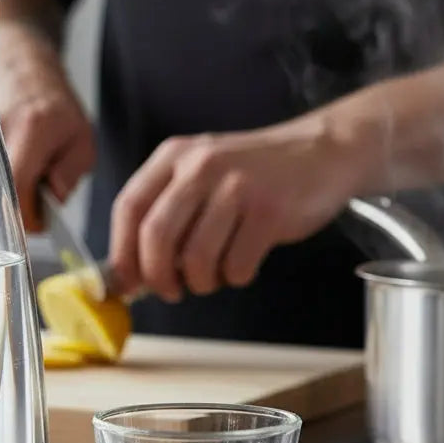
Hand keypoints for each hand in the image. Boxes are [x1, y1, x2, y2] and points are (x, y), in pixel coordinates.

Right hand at [0, 26, 94, 230]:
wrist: (9, 61)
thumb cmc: (46, 100)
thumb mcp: (80, 137)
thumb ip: (69, 176)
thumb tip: (47, 207)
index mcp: (26, 130)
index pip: (15, 198)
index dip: (28, 220)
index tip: (40, 221)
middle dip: (7, 221)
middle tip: (25, 209)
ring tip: (9, 186)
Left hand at [109, 114, 364, 300]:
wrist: (322, 151)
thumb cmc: (252, 172)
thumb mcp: (199, 175)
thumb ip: (163, 214)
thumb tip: (129, 273)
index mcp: (174, 156)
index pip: (129, 208)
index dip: (121, 252)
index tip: (124, 282)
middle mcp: (201, 166)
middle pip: (156, 235)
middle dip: (156, 276)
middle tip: (168, 291)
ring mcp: (237, 186)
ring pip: (196, 257)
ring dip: (200, 282)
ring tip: (211, 277)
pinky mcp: (271, 210)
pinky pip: (237, 265)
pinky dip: (235, 277)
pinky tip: (242, 263)